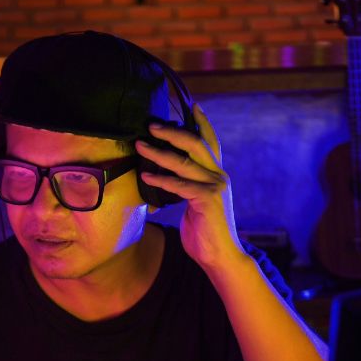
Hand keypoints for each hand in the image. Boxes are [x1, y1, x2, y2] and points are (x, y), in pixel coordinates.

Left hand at [136, 103, 244, 272]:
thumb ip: (185, 187)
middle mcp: (218, 176)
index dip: (202, 122)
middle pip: (196, 144)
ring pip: (184, 162)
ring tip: (140, 145)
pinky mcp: (207, 200)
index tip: (193, 104)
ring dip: (159, 152)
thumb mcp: (195, 204)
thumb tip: (164, 178)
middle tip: (151, 124)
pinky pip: (180, 185)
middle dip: (172, 131)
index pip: (210, 142)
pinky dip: (161, 179)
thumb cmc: (204, 232)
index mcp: (217, 174)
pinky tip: (145, 175)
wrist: (220, 256)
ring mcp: (215, 187)